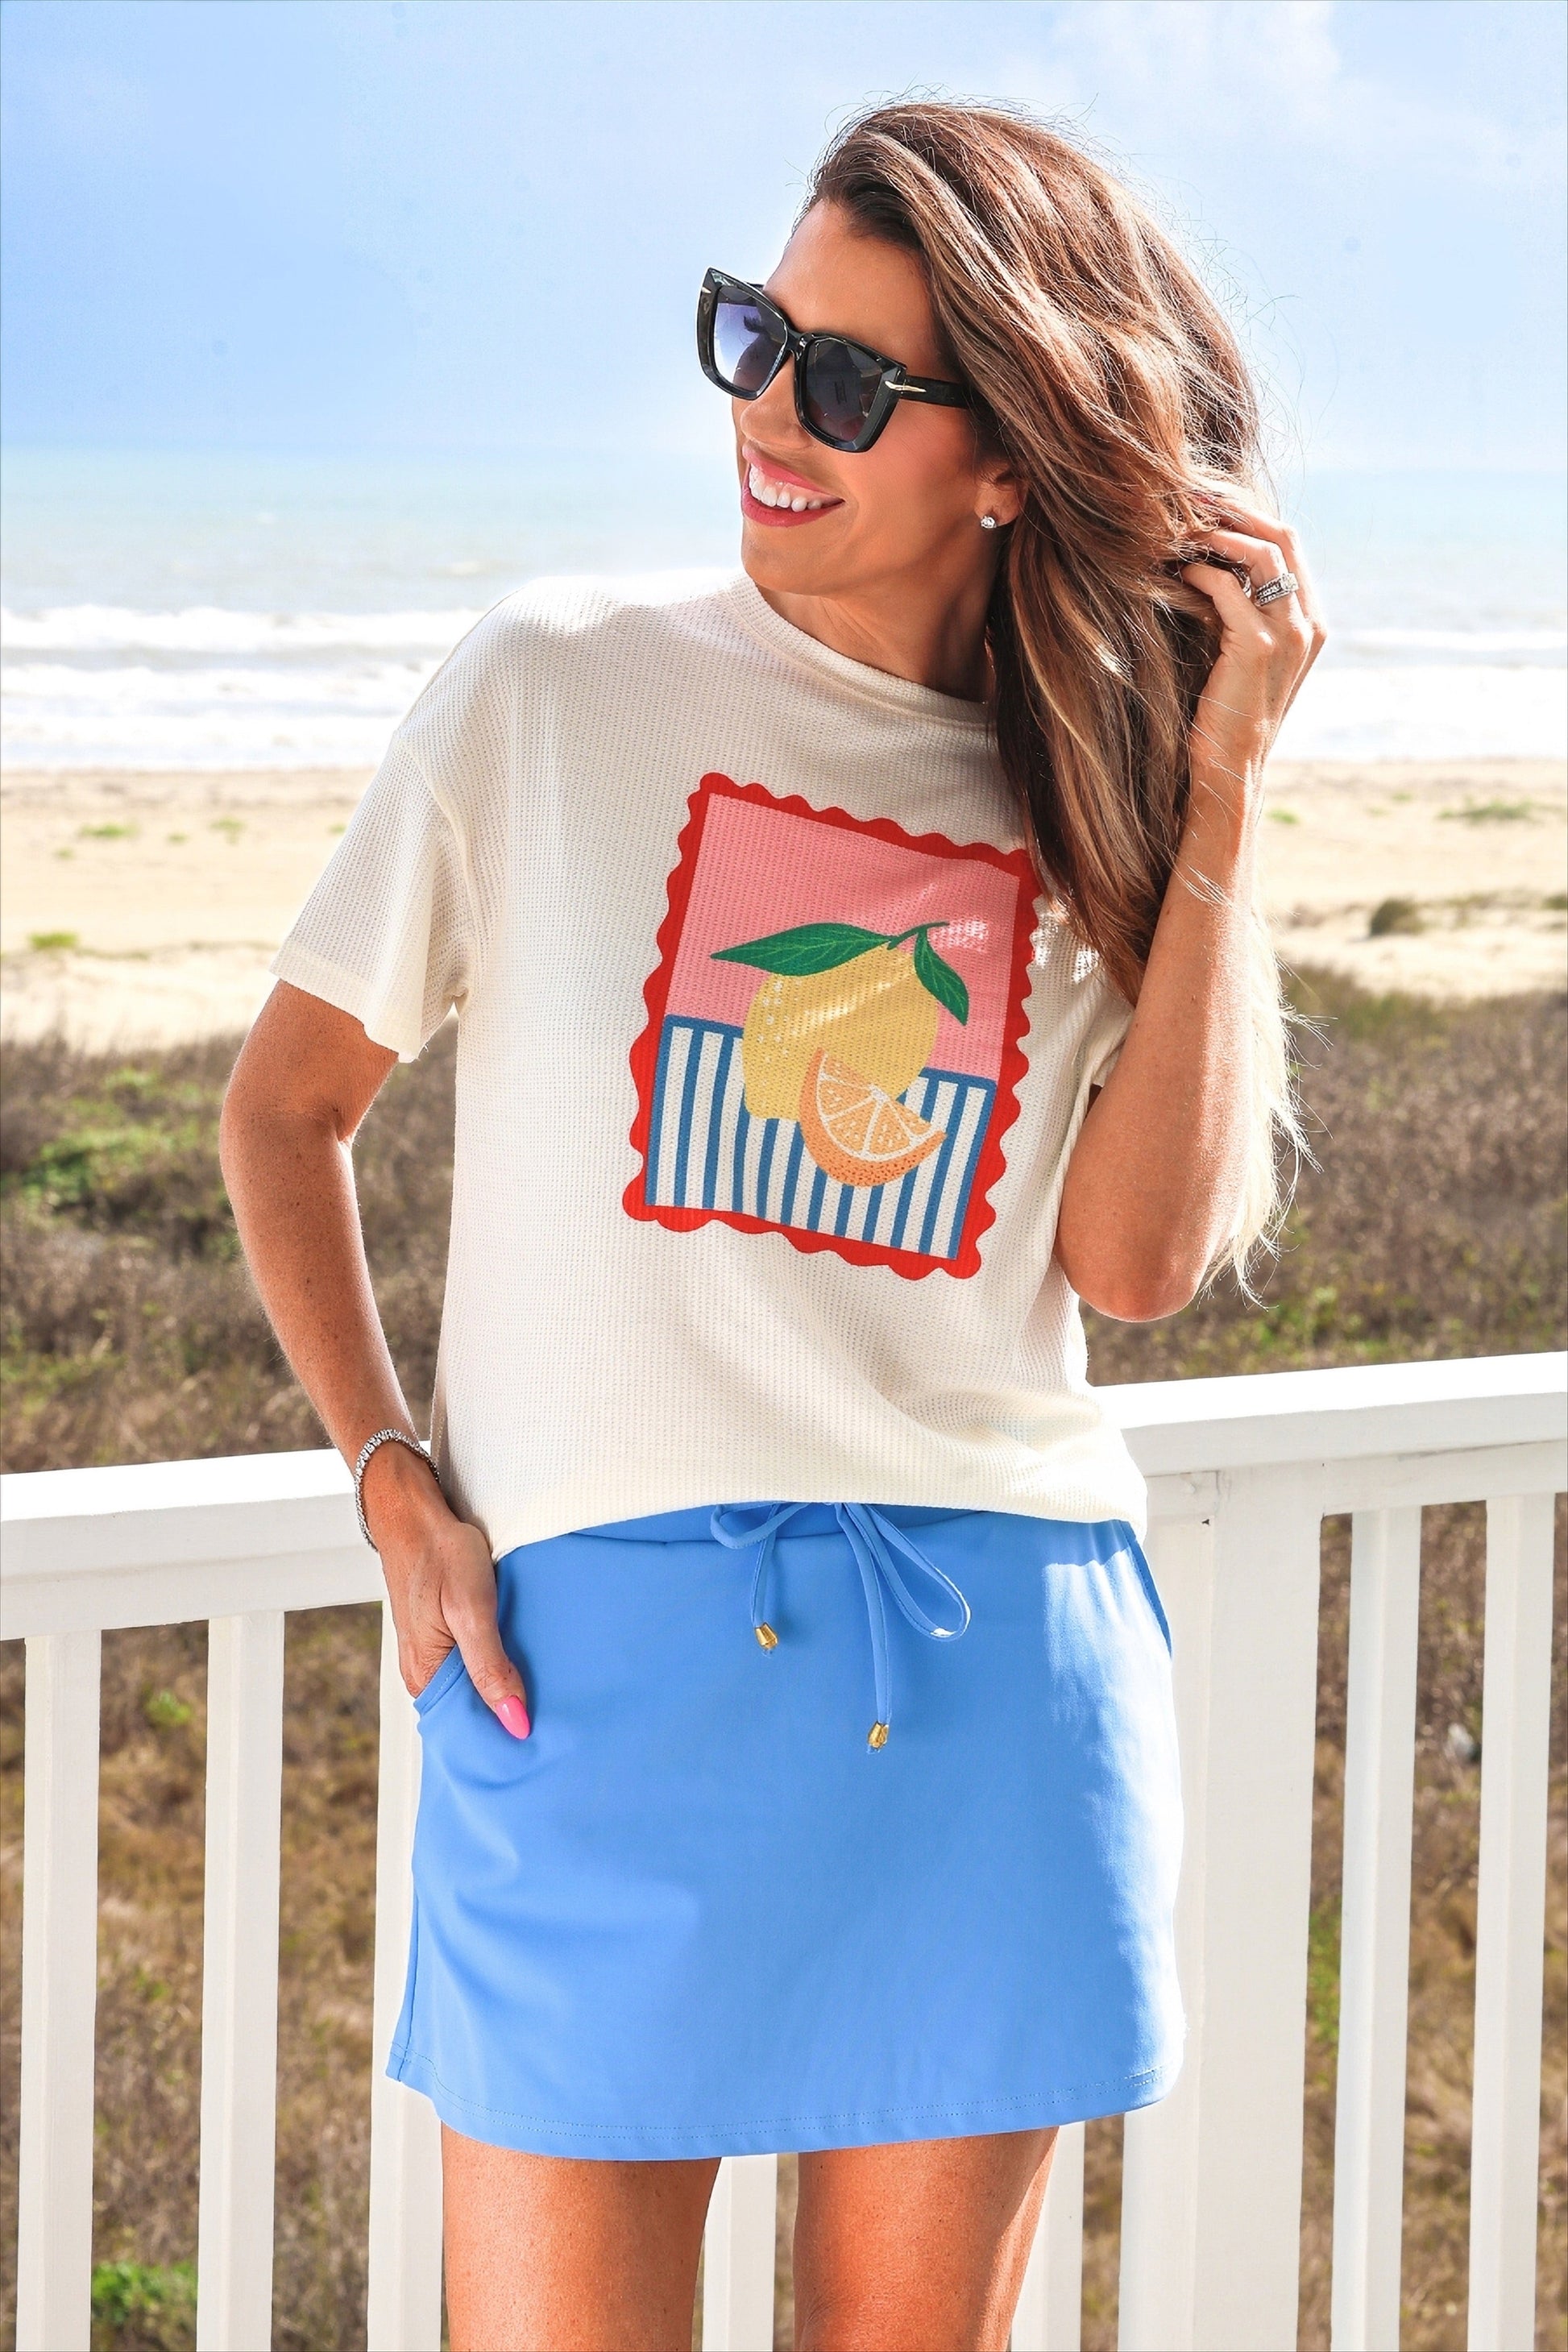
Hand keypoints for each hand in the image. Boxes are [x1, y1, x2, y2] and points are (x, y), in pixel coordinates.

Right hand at [361, 1442, 530, 1736]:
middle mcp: (423, 1672)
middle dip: (508, 1717)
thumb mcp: (471, 1610)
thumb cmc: (440, 1553)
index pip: (466, 1729)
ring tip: (548, 1696)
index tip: (542, 1745)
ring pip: (474, 1687)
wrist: (414, 1512)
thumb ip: (491, 1667)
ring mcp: (431, 1654)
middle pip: (471, 1712)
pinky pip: (471, 1664)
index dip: (503, 1738)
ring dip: (505, 1689)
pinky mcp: (442, 1636)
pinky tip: (523, 1662)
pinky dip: (497, 1665)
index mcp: (424, 1675)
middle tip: (556, 1723)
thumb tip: (515, 1722)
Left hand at [1180, 495, 1325, 823]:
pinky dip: (1201, 571)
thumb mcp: (1240, 651)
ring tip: (1182, 528)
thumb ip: (1238, 609)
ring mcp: (1289, 634)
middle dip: (1236, 509)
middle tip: (1192, 497)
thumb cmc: (1225, 711)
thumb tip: (1207, 563)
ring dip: (1219, 533)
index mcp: (1311, 620)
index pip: (1288, 542)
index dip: (1248, 514)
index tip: (1208, 501)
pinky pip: (1229, 588)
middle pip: (1282, 535)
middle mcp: (1309, 623)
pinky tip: (1177, 571)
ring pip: (1263, 552)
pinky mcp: (1257, 648)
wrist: (1229, 768)